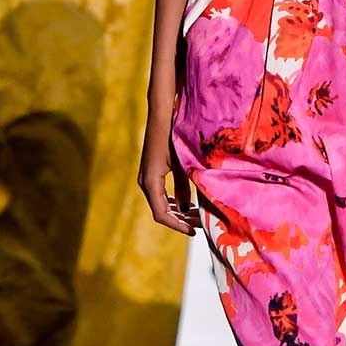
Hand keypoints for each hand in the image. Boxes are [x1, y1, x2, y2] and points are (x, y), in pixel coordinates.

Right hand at [137, 112, 198, 236]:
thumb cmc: (173, 136)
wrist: (161, 113)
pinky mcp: (151, 171)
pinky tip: (186, 202)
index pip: (161, 215)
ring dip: (177, 210)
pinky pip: (160, 193)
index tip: (194, 231)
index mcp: (150, 182)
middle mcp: (145, 182)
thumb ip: (184, 187)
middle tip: (200, 223)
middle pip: (161, 211)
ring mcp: (146, 177)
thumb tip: (186, 207)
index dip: (178, 225)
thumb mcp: (182, 164)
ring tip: (196, 213)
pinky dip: (173, 201)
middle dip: (180, 219)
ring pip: (160, 203)